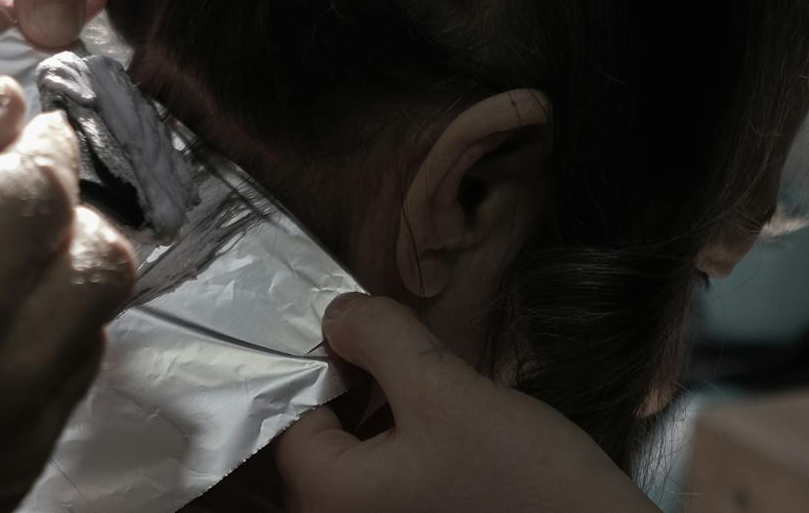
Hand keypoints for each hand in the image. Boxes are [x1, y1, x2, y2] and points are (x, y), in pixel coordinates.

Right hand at [0, 77, 137, 512]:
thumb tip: (1, 104)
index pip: (50, 189)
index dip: (47, 147)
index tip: (31, 134)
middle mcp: (1, 372)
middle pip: (103, 263)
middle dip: (67, 214)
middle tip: (12, 199)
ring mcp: (9, 440)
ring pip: (91, 332)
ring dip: (56, 284)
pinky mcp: (3, 484)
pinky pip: (57, 399)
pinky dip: (34, 351)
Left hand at [275, 295, 656, 512]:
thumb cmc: (520, 477)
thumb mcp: (444, 389)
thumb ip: (380, 339)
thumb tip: (335, 314)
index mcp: (329, 497)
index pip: (288, 416)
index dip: (318, 363)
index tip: (361, 331)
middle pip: (319, 440)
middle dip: (351, 387)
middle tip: (393, 347)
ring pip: (358, 460)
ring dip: (380, 416)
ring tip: (425, 382)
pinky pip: (390, 484)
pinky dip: (403, 449)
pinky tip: (445, 428)